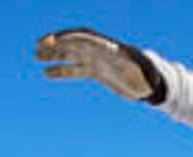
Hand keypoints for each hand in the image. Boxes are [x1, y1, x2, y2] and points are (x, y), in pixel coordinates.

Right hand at [35, 28, 165, 103]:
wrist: (148, 84)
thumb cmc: (149, 77)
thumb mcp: (150, 76)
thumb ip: (150, 75)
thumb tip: (156, 80)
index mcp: (111, 48)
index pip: (88, 38)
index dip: (71, 38)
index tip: (56, 40)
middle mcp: (101, 51)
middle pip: (75, 43)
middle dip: (58, 44)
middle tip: (39, 47)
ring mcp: (96, 60)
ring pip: (71, 54)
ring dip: (54, 54)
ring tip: (37, 56)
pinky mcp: (94, 71)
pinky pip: (74, 69)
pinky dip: (61, 70)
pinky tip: (47, 73)